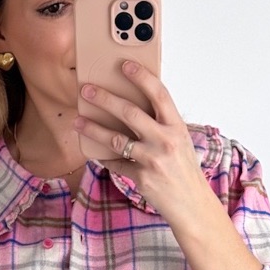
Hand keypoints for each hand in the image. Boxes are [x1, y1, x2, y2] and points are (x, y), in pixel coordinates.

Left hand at [73, 61, 208, 225]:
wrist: (191, 204)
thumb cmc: (183, 169)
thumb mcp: (179, 141)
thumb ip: (161, 124)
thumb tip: (131, 105)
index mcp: (176, 127)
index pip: (159, 94)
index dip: (141, 77)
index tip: (124, 65)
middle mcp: (165, 140)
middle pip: (130, 112)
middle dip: (105, 99)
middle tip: (86, 90)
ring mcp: (152, 160)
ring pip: (116, 139)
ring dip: (93, 129)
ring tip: (78, 121)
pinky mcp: (141, 177)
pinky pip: (116, 163)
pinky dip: (104, 157)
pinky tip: (94, 152)